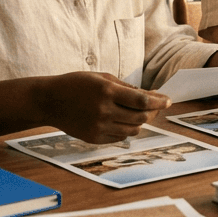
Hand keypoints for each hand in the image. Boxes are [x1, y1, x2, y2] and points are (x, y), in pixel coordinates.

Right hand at [36, 71, 170, 143]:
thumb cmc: (77, 84)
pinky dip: (126, 129)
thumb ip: (126, 87)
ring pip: (133, 129)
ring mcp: (98, 127)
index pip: (142, 101)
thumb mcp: (102, 77)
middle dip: (152, 112)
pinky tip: (121, 120)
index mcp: (106, 91)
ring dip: (140, 121)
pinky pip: (120, 137)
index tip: (168, 101)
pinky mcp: (94, 138)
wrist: (49, 101)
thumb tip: (150, 97)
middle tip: (155, 107)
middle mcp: (104, 111)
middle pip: (140, 117)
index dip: (158, 102)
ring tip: (136, 112)